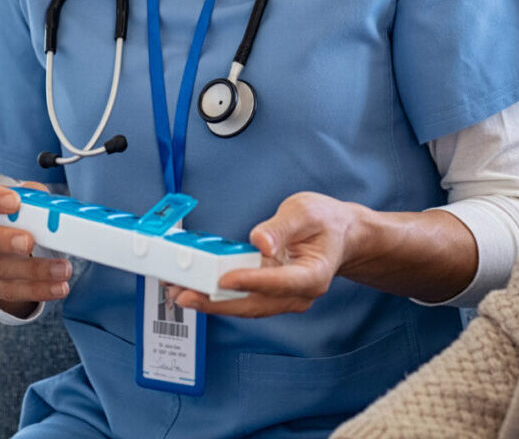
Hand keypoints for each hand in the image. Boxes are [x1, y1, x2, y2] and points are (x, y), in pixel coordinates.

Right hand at [0, 179, 71, 318]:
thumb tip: (49, 207)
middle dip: (2, 239)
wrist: (2, 238)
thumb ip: (32, 196)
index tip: (14, 201)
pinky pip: (6, 290)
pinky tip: (57, 287)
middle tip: (30, 242)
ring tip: (62, 269)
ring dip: (32, 270)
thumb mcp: (21, 197)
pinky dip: (35, 289)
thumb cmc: (12, 211)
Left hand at [172, 191, 363, 317]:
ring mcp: (283, 298)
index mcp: (313, 274)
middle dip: (218, 302)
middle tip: (186, 294)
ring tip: (180, 293)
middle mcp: (298, 294)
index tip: (226, 278)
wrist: (338, 235)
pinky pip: (242, 300)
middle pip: (255, 304)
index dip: (252, 281)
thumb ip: (282, 226)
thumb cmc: (325, 222)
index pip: (280, 282)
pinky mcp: (269, 295)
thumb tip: (260, 241)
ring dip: (211, 302)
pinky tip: (194, 289)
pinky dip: (217, 296)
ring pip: (244, 306)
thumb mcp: (305, 212)